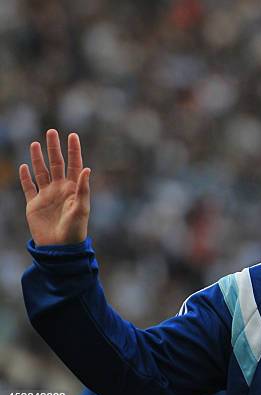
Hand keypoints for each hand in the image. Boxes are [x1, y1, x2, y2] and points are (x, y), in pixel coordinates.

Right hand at [19, 129, 90, 245]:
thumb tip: (87, 168)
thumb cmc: (75, 229)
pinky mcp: (34, 205)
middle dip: (54, 148)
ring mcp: (46, 196)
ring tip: (36, 143)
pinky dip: (25, 177)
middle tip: (51, 131)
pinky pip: (28, 188)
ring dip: (38, 158)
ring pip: (41, 172)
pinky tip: (24, 166)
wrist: (59, 248)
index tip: (72, 135)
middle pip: (56, 164)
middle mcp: (60, 189)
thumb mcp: (82, 208)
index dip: (73, 150)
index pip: (74, 165)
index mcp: (73, 188)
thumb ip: (83, 188)